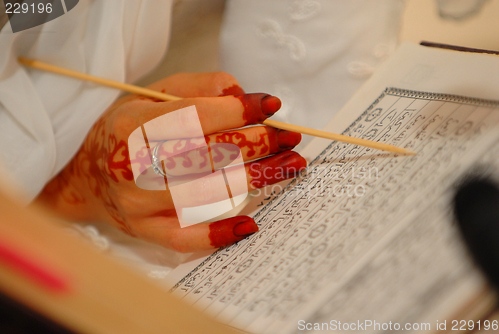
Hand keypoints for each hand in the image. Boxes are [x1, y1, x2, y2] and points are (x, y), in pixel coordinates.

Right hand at [36, 72, 306, 251]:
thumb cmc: (127, 131)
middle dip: (261, 143)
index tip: (272, 106)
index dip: (240, 110)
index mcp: (134, 124)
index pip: (196, 115)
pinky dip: (220, 234)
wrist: (86, 177)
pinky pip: (186, 239)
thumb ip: (197, 87)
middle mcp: (133, 165)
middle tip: (291, 138)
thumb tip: (242, 95)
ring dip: (258, 180)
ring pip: (209, 194)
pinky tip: (251, 224)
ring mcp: (139, 204)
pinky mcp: (146, 231)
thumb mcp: (152, 95)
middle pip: (210, 155)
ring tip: (290, 166)